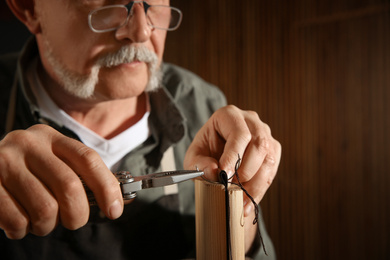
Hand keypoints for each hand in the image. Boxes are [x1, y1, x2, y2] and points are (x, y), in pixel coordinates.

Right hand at [0, 124, 122, 238]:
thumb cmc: (30, 171)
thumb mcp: (55, 163)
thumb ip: (82, 177)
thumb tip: (117, 204)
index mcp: (52, 138)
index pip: (88, 159)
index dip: (106, 187)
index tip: (114, 210)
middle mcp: (29, 145)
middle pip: (69, 186)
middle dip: (78, 214)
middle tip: (72, 221)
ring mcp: (5, 163)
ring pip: (45, 209)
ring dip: (48, 225)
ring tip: (41, 221)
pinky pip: (17, 220)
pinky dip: (23, 230)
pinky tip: (21, 222)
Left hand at [184, 105, 280, 214]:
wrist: (215, 159)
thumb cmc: (205, 154)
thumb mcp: (193, 159)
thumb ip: (199, 164)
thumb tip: (214, 171)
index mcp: (229, 115)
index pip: (239, 133)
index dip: (234, 156)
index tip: (224, 176)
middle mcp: (251, 121)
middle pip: (258, 144)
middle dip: (245, 171)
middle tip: (231, 189)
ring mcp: (265, 134)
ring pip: (268, 159)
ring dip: (255, 183)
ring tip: (240, 201)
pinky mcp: (273, 150)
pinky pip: (272, 170)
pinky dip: (260, 189)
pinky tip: (248, 202)